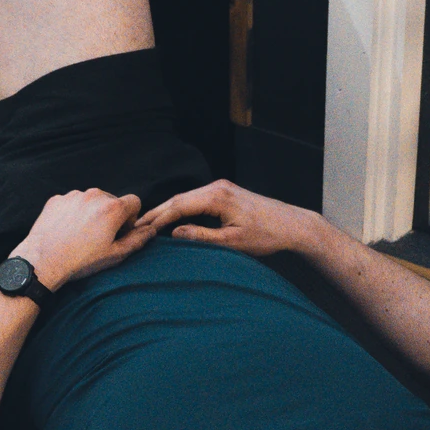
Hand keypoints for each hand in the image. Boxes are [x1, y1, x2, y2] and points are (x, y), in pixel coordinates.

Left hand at [11, 189, 155, 289]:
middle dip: (111, 215)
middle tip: (99, 237)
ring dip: (91, 213)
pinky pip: (72, 202)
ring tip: (80, 235)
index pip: (134, 201)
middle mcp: (94, 195)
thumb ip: (137, 240)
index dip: (131, 218)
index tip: (120, 232)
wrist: (43, 261)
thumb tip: (151, 230)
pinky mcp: (57, 199)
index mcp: (112, 208)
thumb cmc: (81, 260)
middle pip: (112, 200)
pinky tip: (66, 231)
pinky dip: (73, 213)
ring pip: (91, 201)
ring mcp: (73, 196)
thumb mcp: (115, 254)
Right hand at [134, 180, 311, 257]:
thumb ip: (201, 237)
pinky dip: (181, 208)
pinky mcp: (226, 192)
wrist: (292, 225)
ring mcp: (222, 187)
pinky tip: (172, 218)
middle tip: (136, 225)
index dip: (157, 218)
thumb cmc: (266, 235)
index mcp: (217, 197)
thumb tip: (174, 233)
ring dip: (168, 210)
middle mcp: (217, 187)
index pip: (178, 206)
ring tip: (148, 223)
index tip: (141, 229)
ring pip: (186, 198)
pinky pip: (196, 199)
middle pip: (179, 198)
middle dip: (157, 212)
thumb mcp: (231, 242)